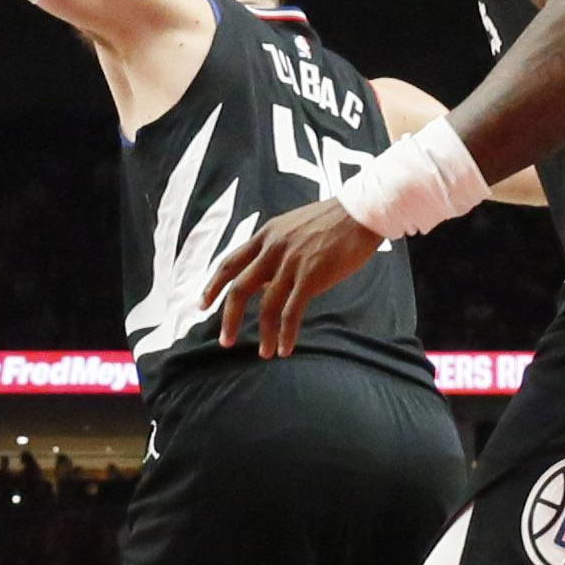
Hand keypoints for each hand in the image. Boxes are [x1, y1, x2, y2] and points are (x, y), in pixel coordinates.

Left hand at [205, 198, 381, 357]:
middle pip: (239, 288)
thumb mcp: (294, 226)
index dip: (213, 285)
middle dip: (228, 317)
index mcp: (266, 235)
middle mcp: (272, 249)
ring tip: (264, 353)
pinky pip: (291, 312)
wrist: (362, 212)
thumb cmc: (334, 220)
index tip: (202, 304)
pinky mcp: (311, 276)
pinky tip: (285, 349)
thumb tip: (267, 275)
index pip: (230, 263)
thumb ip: (277, 248)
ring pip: (265, 306)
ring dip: (263, 334)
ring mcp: (290, 263)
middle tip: (225, 340)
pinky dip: (286, 334)